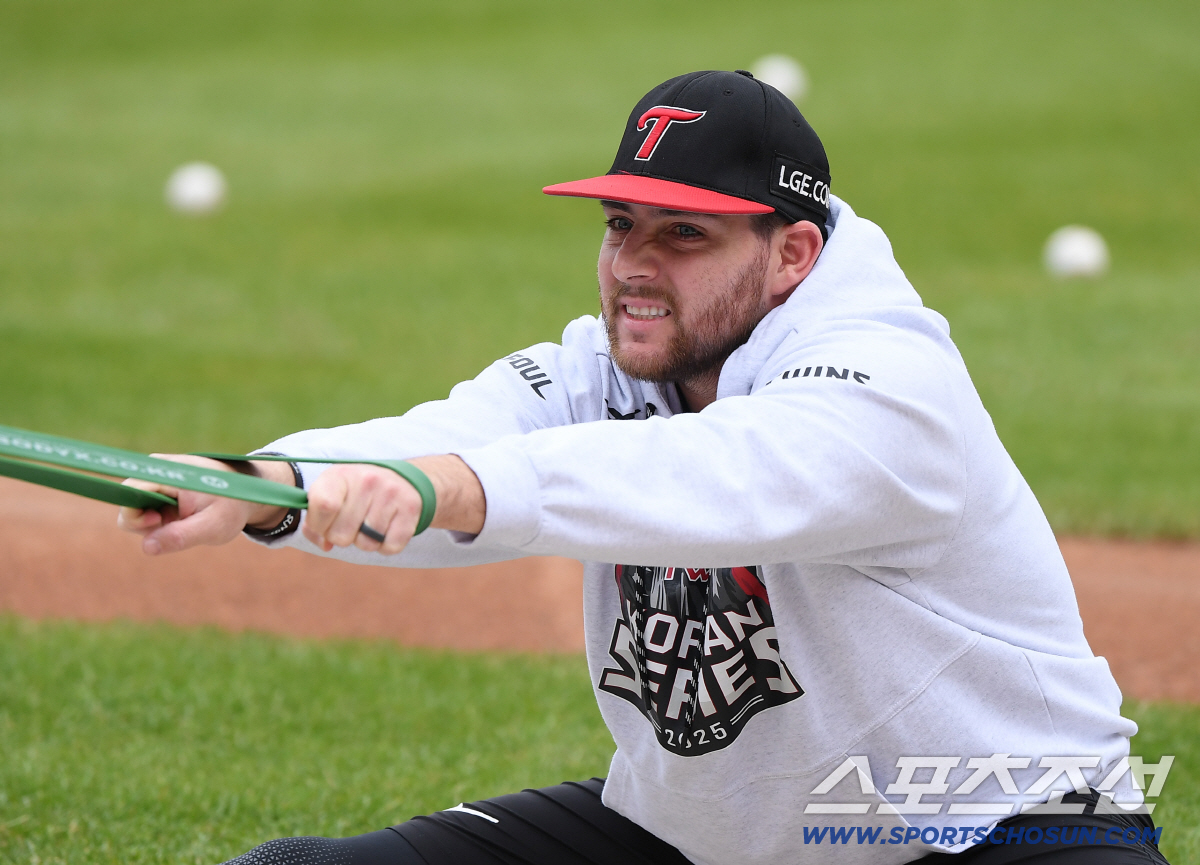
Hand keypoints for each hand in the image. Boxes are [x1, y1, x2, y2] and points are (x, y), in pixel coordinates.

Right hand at [117, 454, 291, 554]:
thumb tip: (147, 547)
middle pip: (128, 501)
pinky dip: (161, 518)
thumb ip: (180, 536)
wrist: (249, 492)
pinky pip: (147, 507)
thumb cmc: (233, 506)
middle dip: (144, 522)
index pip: (130, 491)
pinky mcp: (161, 485)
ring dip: (155, 521)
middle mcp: (158, 468)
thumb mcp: (213, 526)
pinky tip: (183, 518)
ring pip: (136, 506)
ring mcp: (158, 476)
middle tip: (177, 526)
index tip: (156, 522)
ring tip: (185, 521)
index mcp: (168, 472)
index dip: (135, 515)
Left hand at [303, 455, 485, 555]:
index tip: (324, 524)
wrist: (403, 480)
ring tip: (371, 523)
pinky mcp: (411, 508)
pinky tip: (388, 528)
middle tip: (353, 523)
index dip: (318, 525)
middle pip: (341, 535)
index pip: (322, 506)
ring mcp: (390, 493)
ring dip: (366, 541)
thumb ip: (316, 519)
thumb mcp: (332, 494)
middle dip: (343, 537)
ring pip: (366, 544)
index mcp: (340, 474)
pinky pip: (389, 547)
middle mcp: (366, 480)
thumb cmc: (357, 493)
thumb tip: (325, 544)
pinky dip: (386, 546)